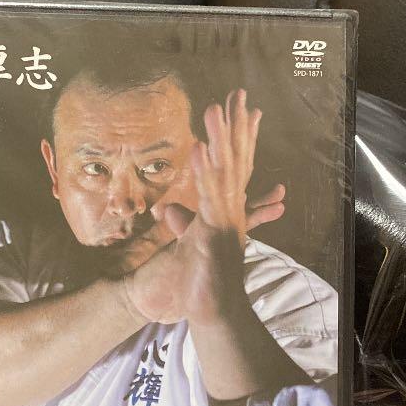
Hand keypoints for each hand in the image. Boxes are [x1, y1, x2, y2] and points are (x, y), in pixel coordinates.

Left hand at [124, 90, 277, 325]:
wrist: (213, 312)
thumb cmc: (202, 281)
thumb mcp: (186, 244)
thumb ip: (179, 223)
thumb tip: (166, 210)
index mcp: (226, 209)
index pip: (233, 165)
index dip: (235, 136)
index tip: (239, 107)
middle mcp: (230, 209)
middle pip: (235, 159)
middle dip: (234, 125)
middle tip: (237, 92)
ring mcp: (225, 219)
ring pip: (223, 171)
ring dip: (217, 139)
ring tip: (213, 108)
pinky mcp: (214, 232)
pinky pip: (209, 196)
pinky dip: (204, 172)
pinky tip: (199, 149)